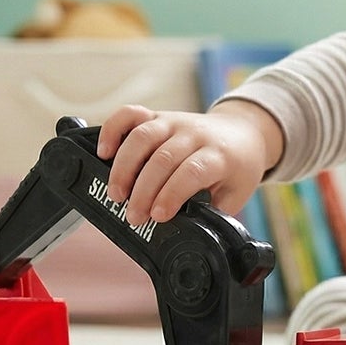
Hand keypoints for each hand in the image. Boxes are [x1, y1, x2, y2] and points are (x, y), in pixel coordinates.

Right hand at [96, 99, 283, 223]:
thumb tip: (187, 229)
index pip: (191, 171)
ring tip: (116, 194)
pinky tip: (103, 152)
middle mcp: (194, 134)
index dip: (171, 194)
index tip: (158, 216)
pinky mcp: (158, 116)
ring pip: (142, 137)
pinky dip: (112, 130)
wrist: (242, 132)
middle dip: (143, 191)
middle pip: (162, 158)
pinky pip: (130, 114)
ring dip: (123, 167)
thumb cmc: (236, 167)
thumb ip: (213, 211)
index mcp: (218, 155)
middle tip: (133, 216)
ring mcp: (174, 122)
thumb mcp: (235, 193)